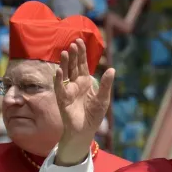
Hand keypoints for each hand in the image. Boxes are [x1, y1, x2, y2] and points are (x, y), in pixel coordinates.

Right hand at [54, 39, 114, 165]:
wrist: (85, 130)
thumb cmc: (94, 115)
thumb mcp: (103, 99)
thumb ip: (106, 85)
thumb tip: (112, 69)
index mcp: (86, 82)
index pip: (82, 64)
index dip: (81, 54)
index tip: (80, 41)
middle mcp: (76, 84)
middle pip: (73, 66)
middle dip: (73, 55)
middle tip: (73, 43)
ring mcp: (68, 90)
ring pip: (65, 74)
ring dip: (64, 63)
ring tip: (65, 52)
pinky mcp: (62, 99)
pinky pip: (59, 87)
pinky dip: (59, 79)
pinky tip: (59, 71)